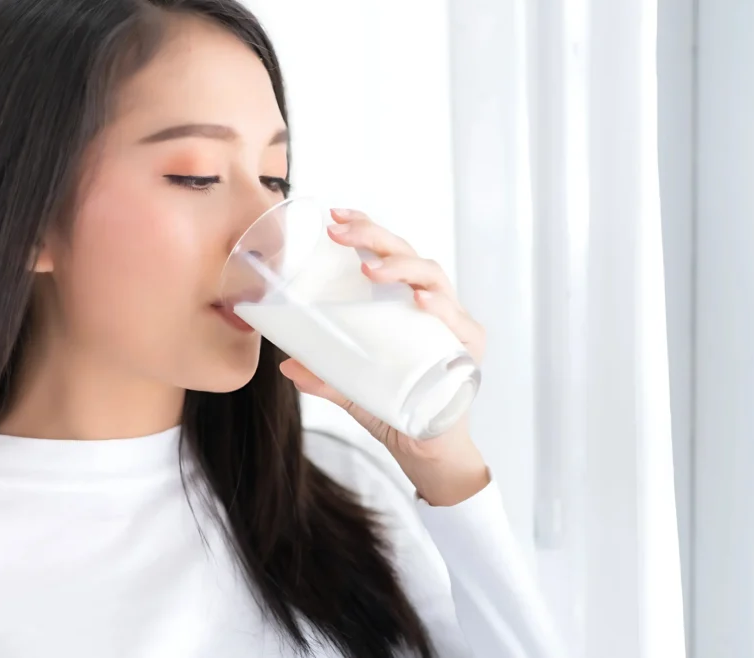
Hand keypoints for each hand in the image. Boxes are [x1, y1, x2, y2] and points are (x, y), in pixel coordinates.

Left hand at [278, 208, 489, 505]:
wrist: (427, 455)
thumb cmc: (397, 411)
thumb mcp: (353, 390)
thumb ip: (324, 377)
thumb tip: (286, 365)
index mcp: (408, 306)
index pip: (392, 255)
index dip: (368, 231)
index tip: (336, 216)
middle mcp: (435, 308)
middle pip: (410, 257)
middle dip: (375, 238)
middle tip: (340, 231)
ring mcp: (454, 328)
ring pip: (434, 279)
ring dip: (402, 268)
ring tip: (371, 269)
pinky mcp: (467, 354)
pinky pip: (458, 324)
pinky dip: (442, 309)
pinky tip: (422, 300)